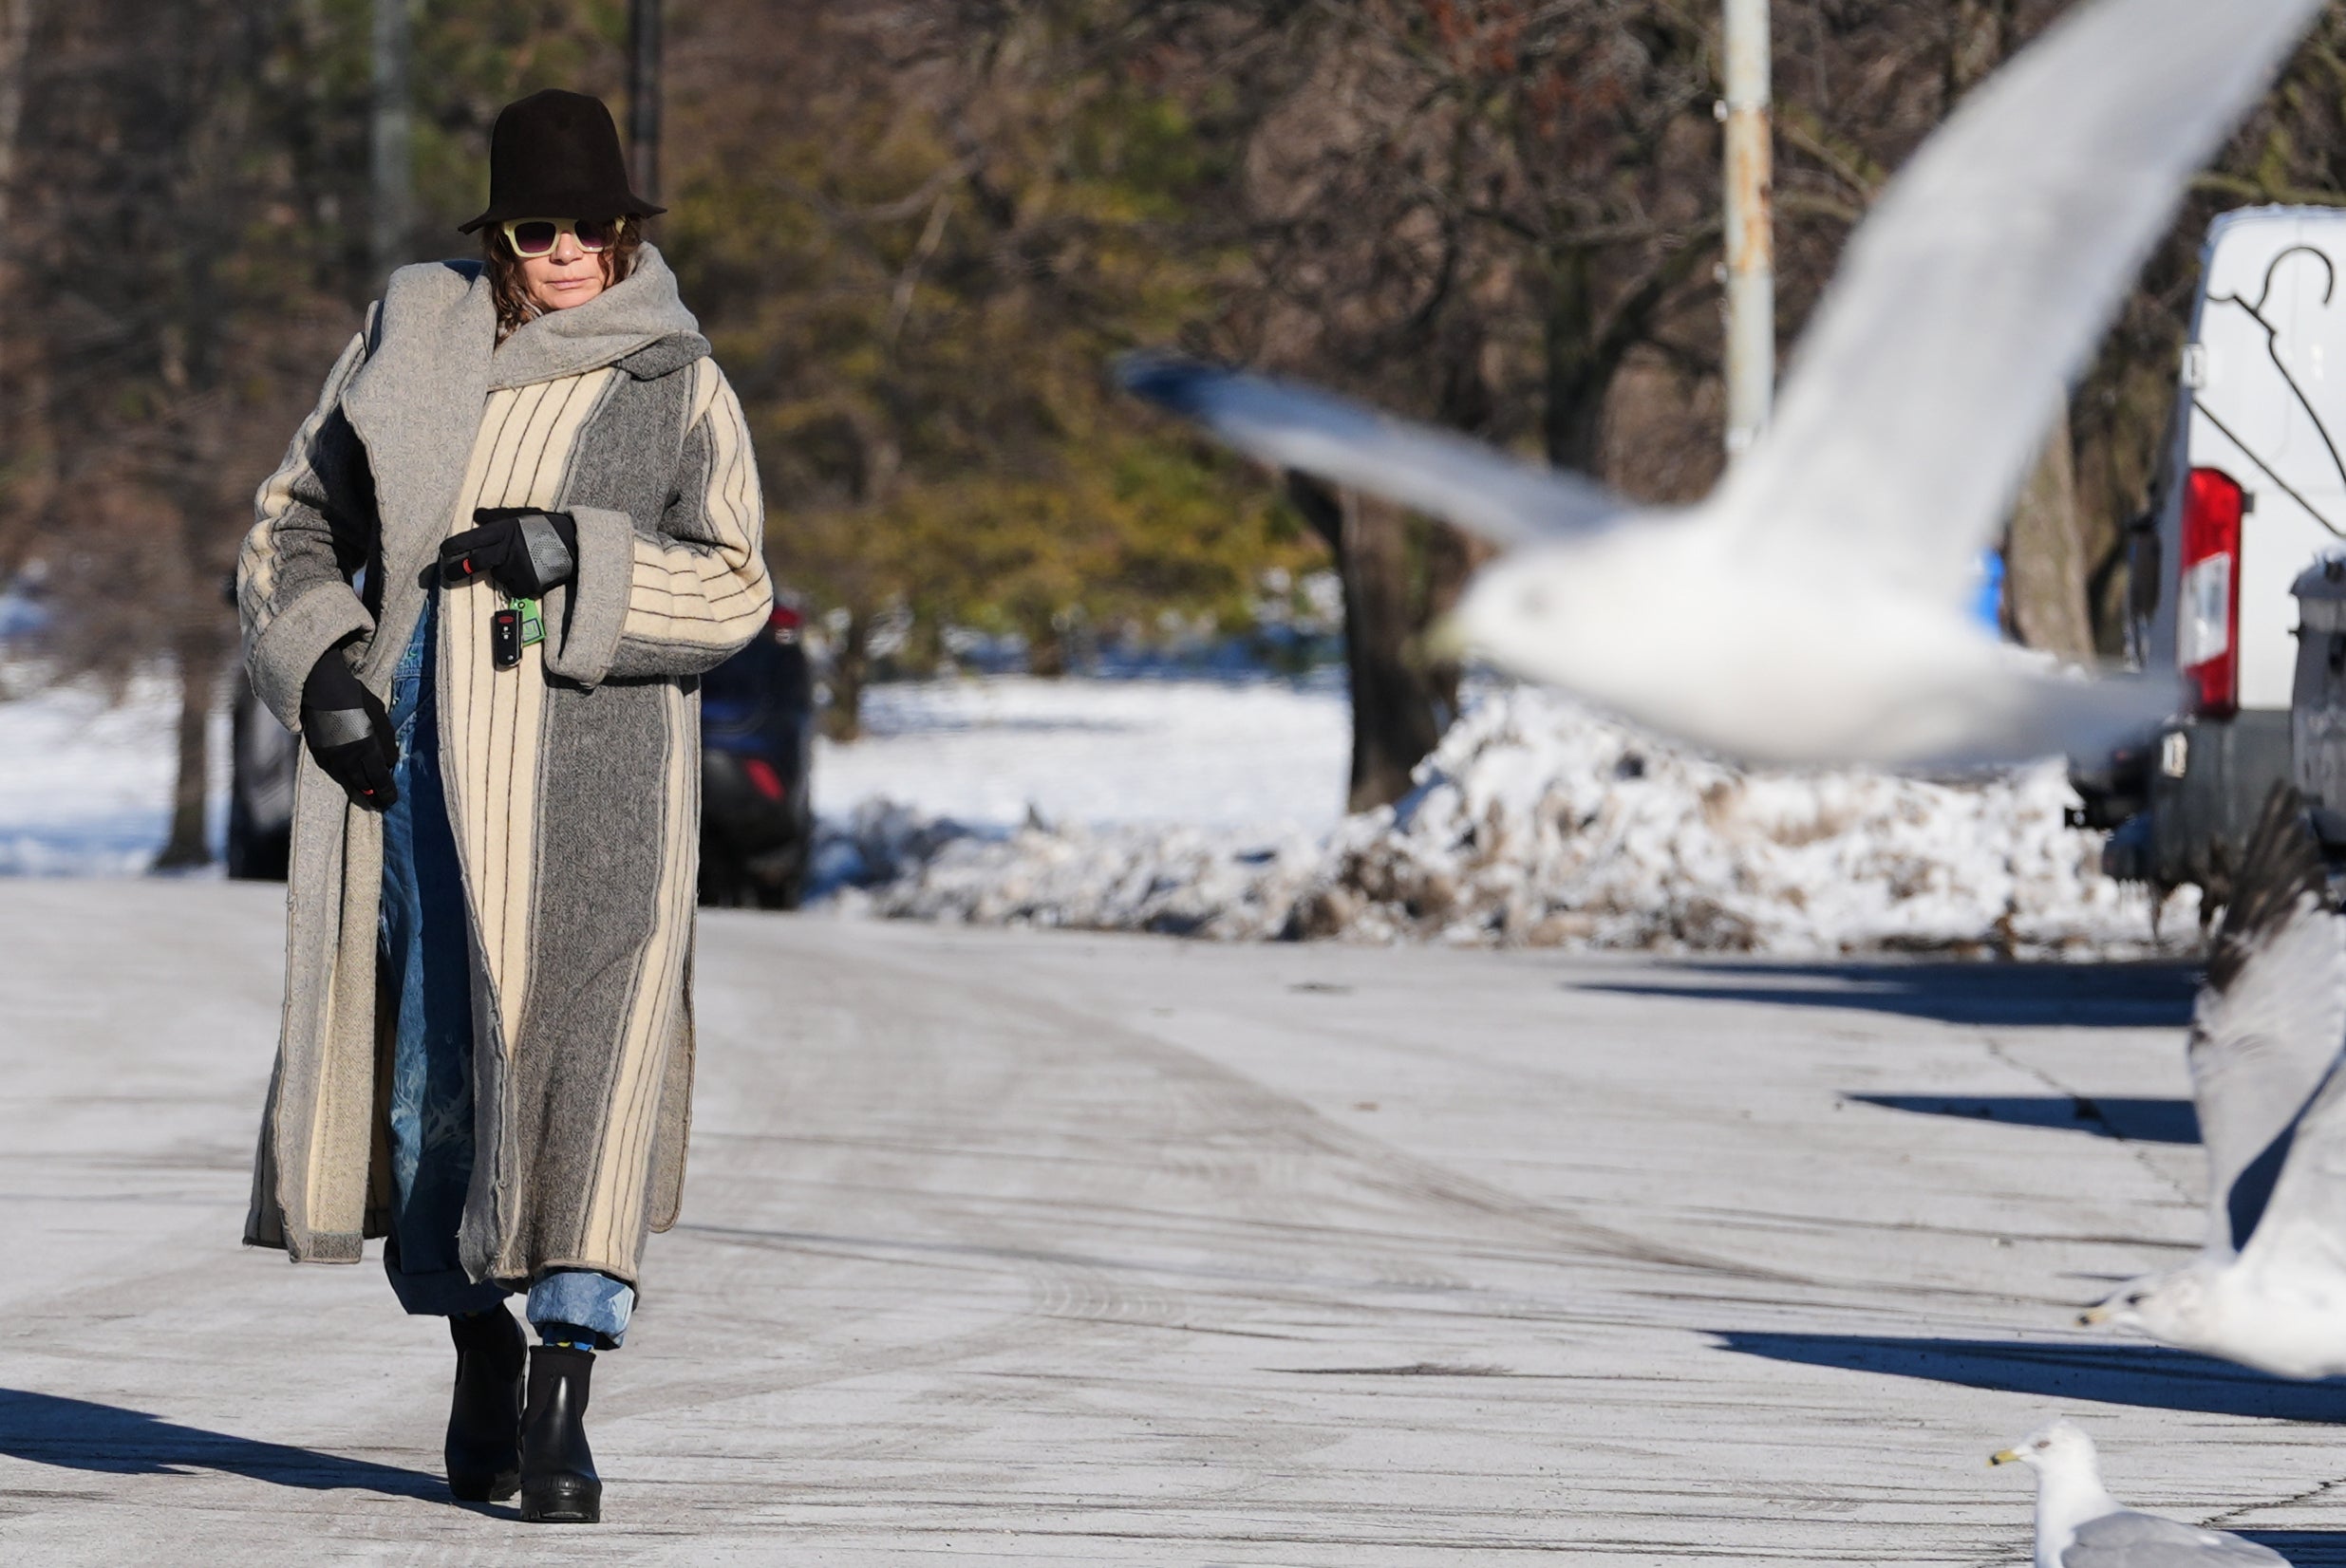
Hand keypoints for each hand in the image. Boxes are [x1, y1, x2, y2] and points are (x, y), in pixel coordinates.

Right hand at [300, 649, 398, 811]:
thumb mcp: (380, 717)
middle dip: (374, 796)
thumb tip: (390, 762)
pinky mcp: (318, 752)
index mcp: (366, 748)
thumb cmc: (356, 699)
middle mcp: (348, 758)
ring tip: (368, 794)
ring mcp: (331, 757)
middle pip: (363, 785)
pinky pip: (334, 771)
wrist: (320, 688)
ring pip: (347, 780)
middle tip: (381, 803)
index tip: (392, 801)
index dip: (387, 792)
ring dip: (359, 788)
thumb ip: (386, 742)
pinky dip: (344, 777)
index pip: (380, 779)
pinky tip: (350, 778)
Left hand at [439, 508, 578, 596]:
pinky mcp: (527, 584)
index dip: (453, 546)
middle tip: (448, 575)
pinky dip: (520, 583)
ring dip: (504, 572)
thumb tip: (476, 515)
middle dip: (456, 570)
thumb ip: (497, 517)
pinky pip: (515, 587)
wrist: (575, 544)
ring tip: (523, 563)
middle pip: (473, 563)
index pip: (469, 539)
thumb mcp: (521, 515)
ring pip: (498, 576)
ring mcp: (516, 568)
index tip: (443, 551)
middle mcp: (505, 550)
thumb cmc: (547, 527)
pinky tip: (532, 572)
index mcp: (502, 531)